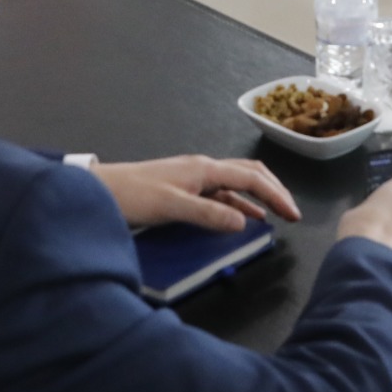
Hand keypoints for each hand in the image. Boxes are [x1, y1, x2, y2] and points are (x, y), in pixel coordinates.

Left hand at [90, 155, 300, 231]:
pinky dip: (238, 204)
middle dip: (273, 191)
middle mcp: (202, 169)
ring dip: (257, 198)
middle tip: (291, 213)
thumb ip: (209, 215)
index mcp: (204, 169)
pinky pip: (220, 195)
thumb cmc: (132, 196)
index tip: (293, 215)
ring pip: (235, 184)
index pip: (251, 178)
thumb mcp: (172, 207)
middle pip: (248, 174)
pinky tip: (242, 218)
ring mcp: (192, 178)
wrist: (98, 191)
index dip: (276, 195)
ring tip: (275, 216)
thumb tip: (245, 222)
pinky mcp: (183, 189)